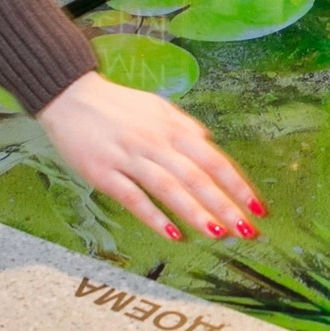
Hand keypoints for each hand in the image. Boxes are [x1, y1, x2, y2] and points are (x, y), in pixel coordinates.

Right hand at [39, 71, 263, 241]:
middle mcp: (155, 143)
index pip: (213, 160)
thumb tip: (210, 146)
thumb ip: (185, 128)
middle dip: (225, 205)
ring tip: (217, 234)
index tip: (258, 207)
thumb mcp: (158, 107)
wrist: (70, 96)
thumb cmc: (118, 105)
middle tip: (246, 230)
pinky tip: (173, 234)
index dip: (237, 185)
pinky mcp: (104, 173)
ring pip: (169, 188)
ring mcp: (129, 158)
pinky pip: (133, 198)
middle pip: (196, 177)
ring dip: (196, 212)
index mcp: (172, 128)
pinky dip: (154, 216)